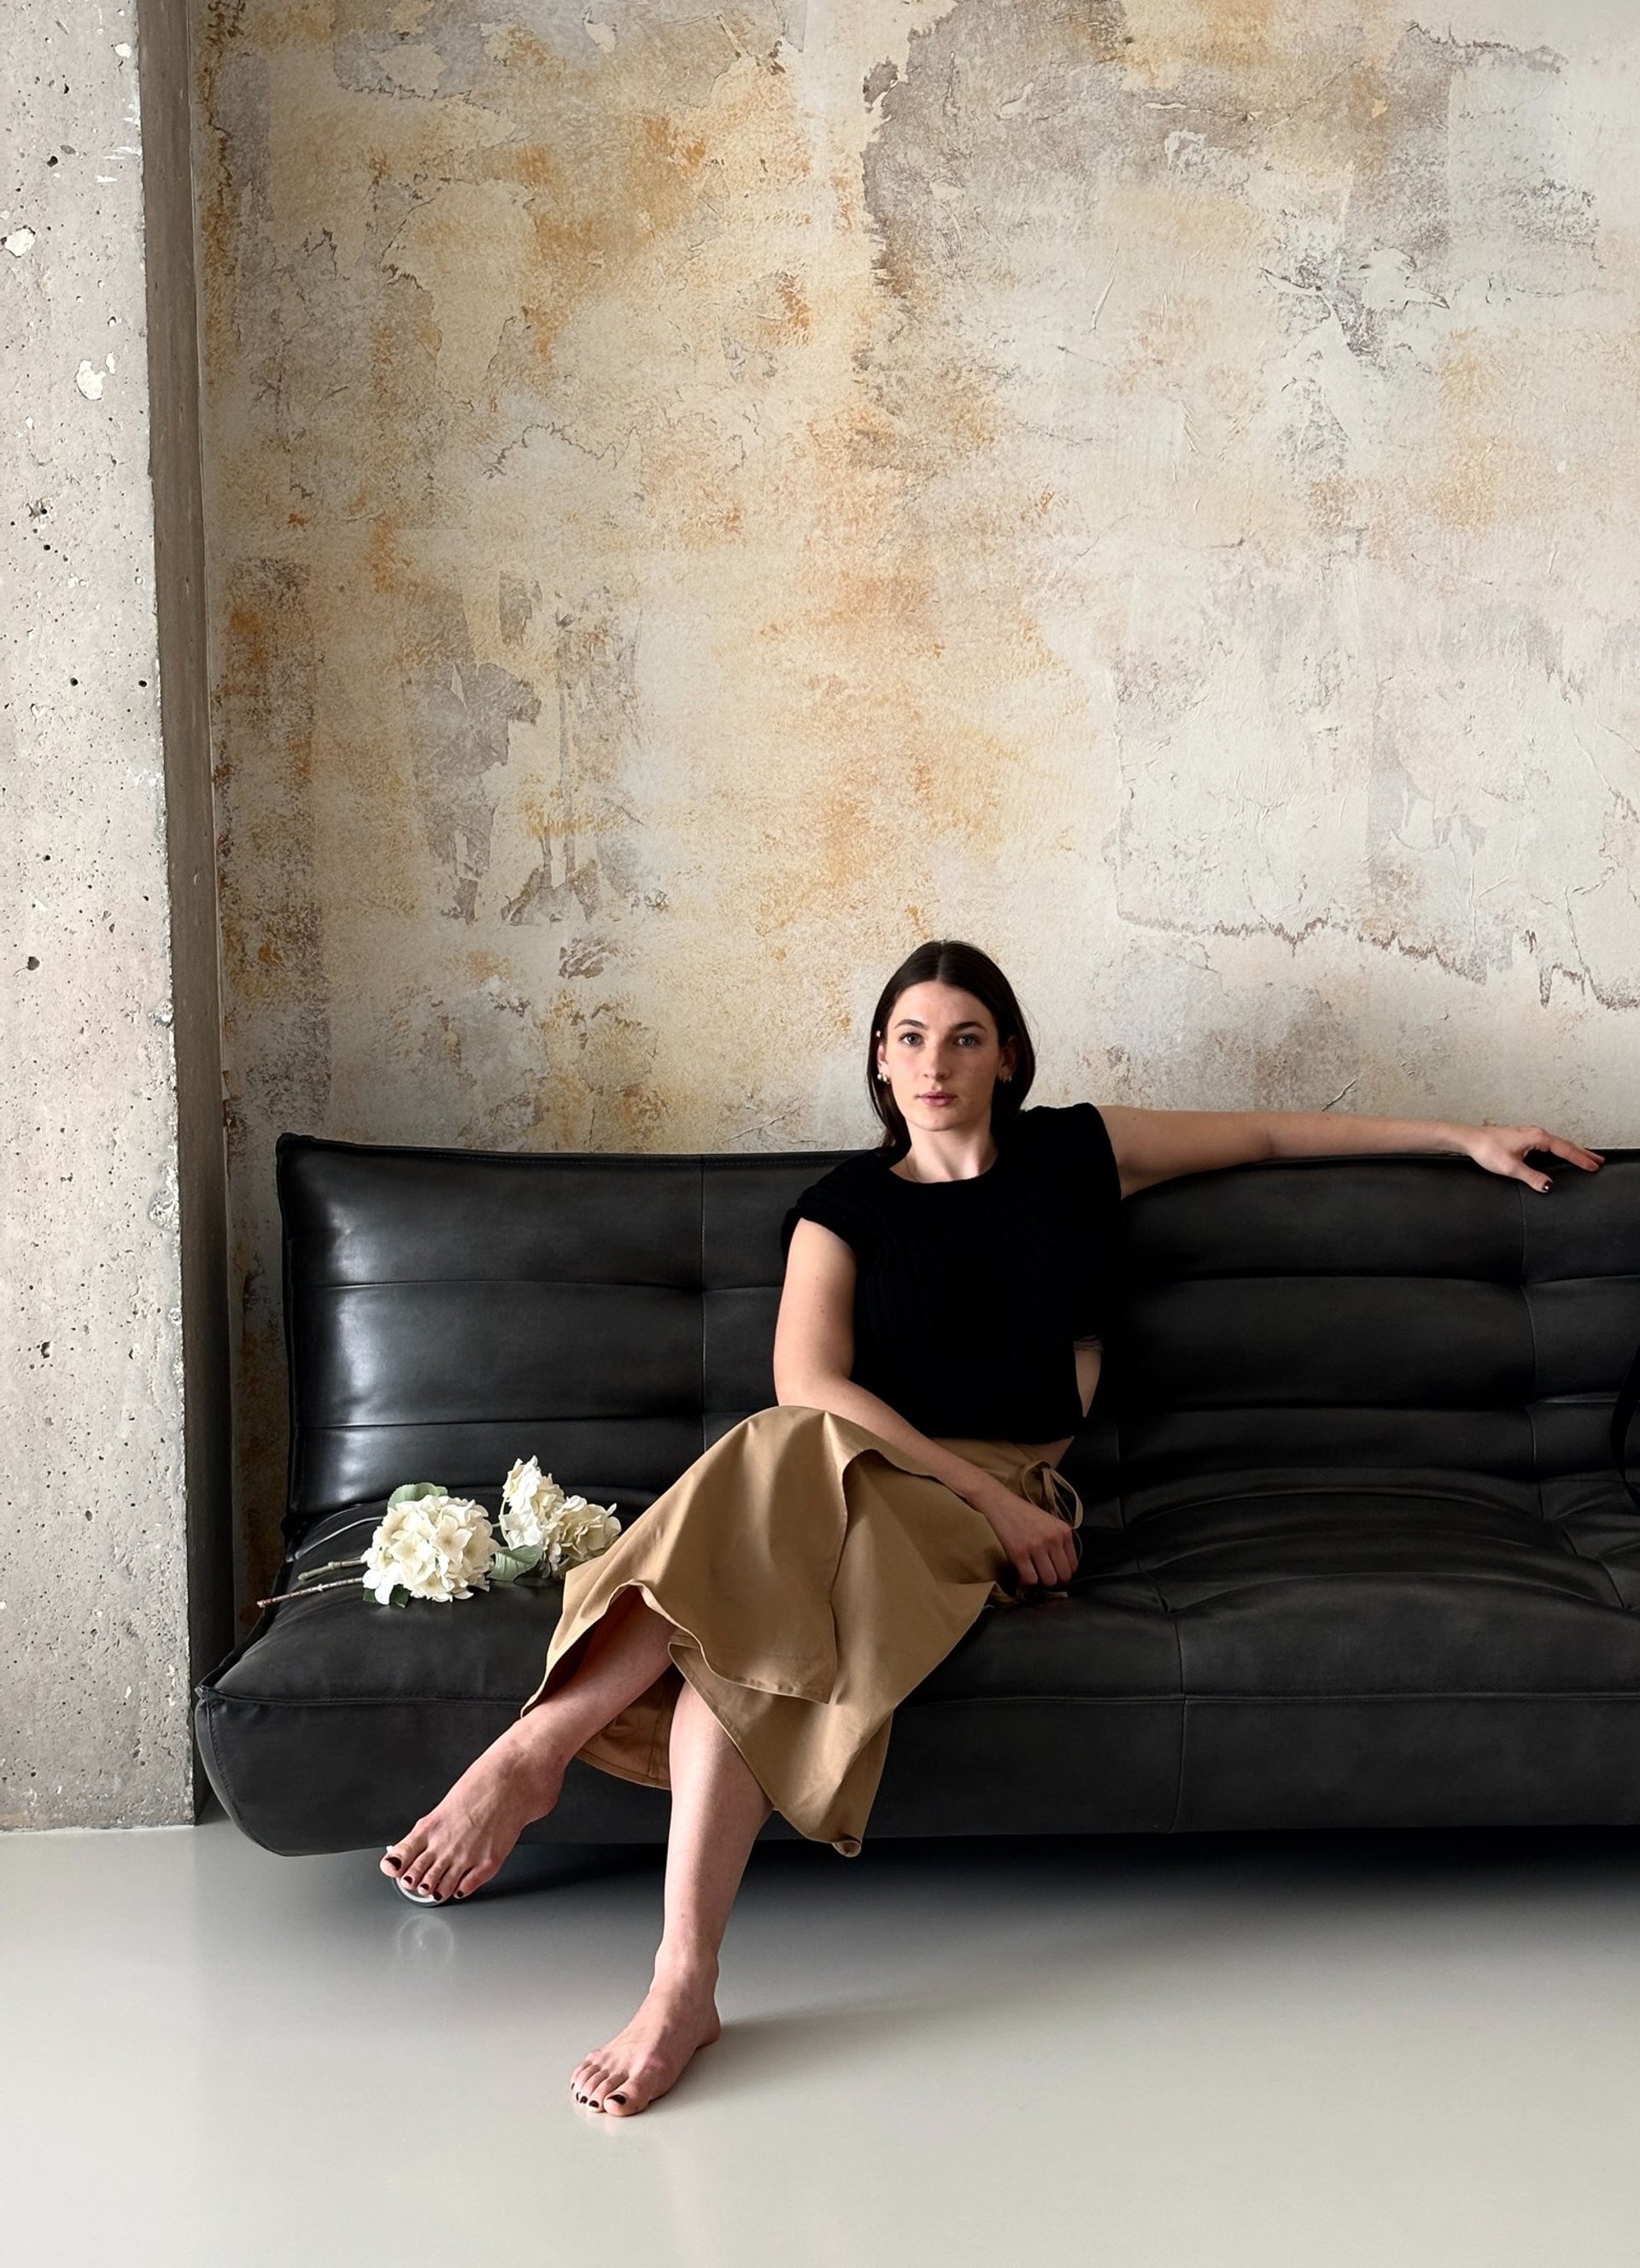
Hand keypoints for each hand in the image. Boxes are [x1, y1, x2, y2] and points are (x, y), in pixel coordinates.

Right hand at [969, 1478, 1079, 1591]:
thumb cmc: (1024, 1514)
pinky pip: (1030, 1579)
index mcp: (1063, 1531)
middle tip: (1043, 1578)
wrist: (1000, 1503)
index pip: (1073, 1565)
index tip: (1054, 1574)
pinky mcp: (1019, 1552)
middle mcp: (1053, 1538)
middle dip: (1054, 1581)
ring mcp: (1036, 1545)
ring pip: (1049, 1580)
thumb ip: (1059, 1542)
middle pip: (1063, 1576)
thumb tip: (1062, 1569)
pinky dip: (1026, 1582)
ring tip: (1033, 1576)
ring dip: (1040, 1582)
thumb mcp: (1049, 1523)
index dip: (1063, 1574)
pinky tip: (1022, 1576)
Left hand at [1458, 1123, 1603, 1193]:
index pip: (1565, 1150)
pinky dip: (1561, 1149)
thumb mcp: (1510, 1167)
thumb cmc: (1487, 1149)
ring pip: (1558, 1143)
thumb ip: (1531, 1177)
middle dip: (1583, 1153)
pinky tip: (1562, 1153)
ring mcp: (1531, 1134)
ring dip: (1573, 1150)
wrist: (1470, 1139)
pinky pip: (1550, 1144)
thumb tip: (1548, 1186)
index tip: (1594, 1166)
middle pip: (1565, 1144)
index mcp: (1537, 1138)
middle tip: (1599, 1161)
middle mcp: (1536, 1133)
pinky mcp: (1525, 1137)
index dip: (1580, 1159)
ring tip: (1586, 1158)